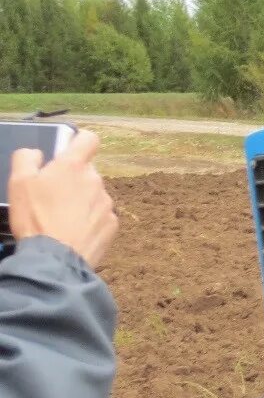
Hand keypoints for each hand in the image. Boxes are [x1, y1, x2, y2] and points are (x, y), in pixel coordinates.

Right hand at [9, 130, 117, 267]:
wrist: (56, 258)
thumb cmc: (35, 218)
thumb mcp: (18, 183)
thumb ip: (26, 159)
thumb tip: (36, 153)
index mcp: (73, 166)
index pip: (89, 139)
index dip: (79, 141)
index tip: (68, 149)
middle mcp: (95, 180)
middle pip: (87, 171)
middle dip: (73, 178)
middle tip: (53, 195)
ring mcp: (107, 203)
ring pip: (94, 194)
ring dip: (81, 200)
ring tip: (61, 218)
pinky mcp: (112, 224)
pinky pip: (101, 215)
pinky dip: (90, 220)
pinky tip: (74, 231)